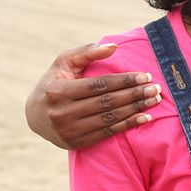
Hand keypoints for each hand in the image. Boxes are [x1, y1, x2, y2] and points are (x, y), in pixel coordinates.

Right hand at [25, 43, 161, 149]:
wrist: (34, 116)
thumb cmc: (54, 83)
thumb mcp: (63, 64)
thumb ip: (86, 53)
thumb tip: (113, 47)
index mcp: (58, 91)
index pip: (99, 85)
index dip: (124, 81)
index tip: (145, 76)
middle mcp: (62, 113)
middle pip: (108, 102)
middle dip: (135, 94)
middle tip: (156, 88)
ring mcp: (69, 130)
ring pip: (110, 118)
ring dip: (136, 109)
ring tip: (155, 100)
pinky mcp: (77, 143)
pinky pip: (108, 132)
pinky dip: (129, 124)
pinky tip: (145, 117)